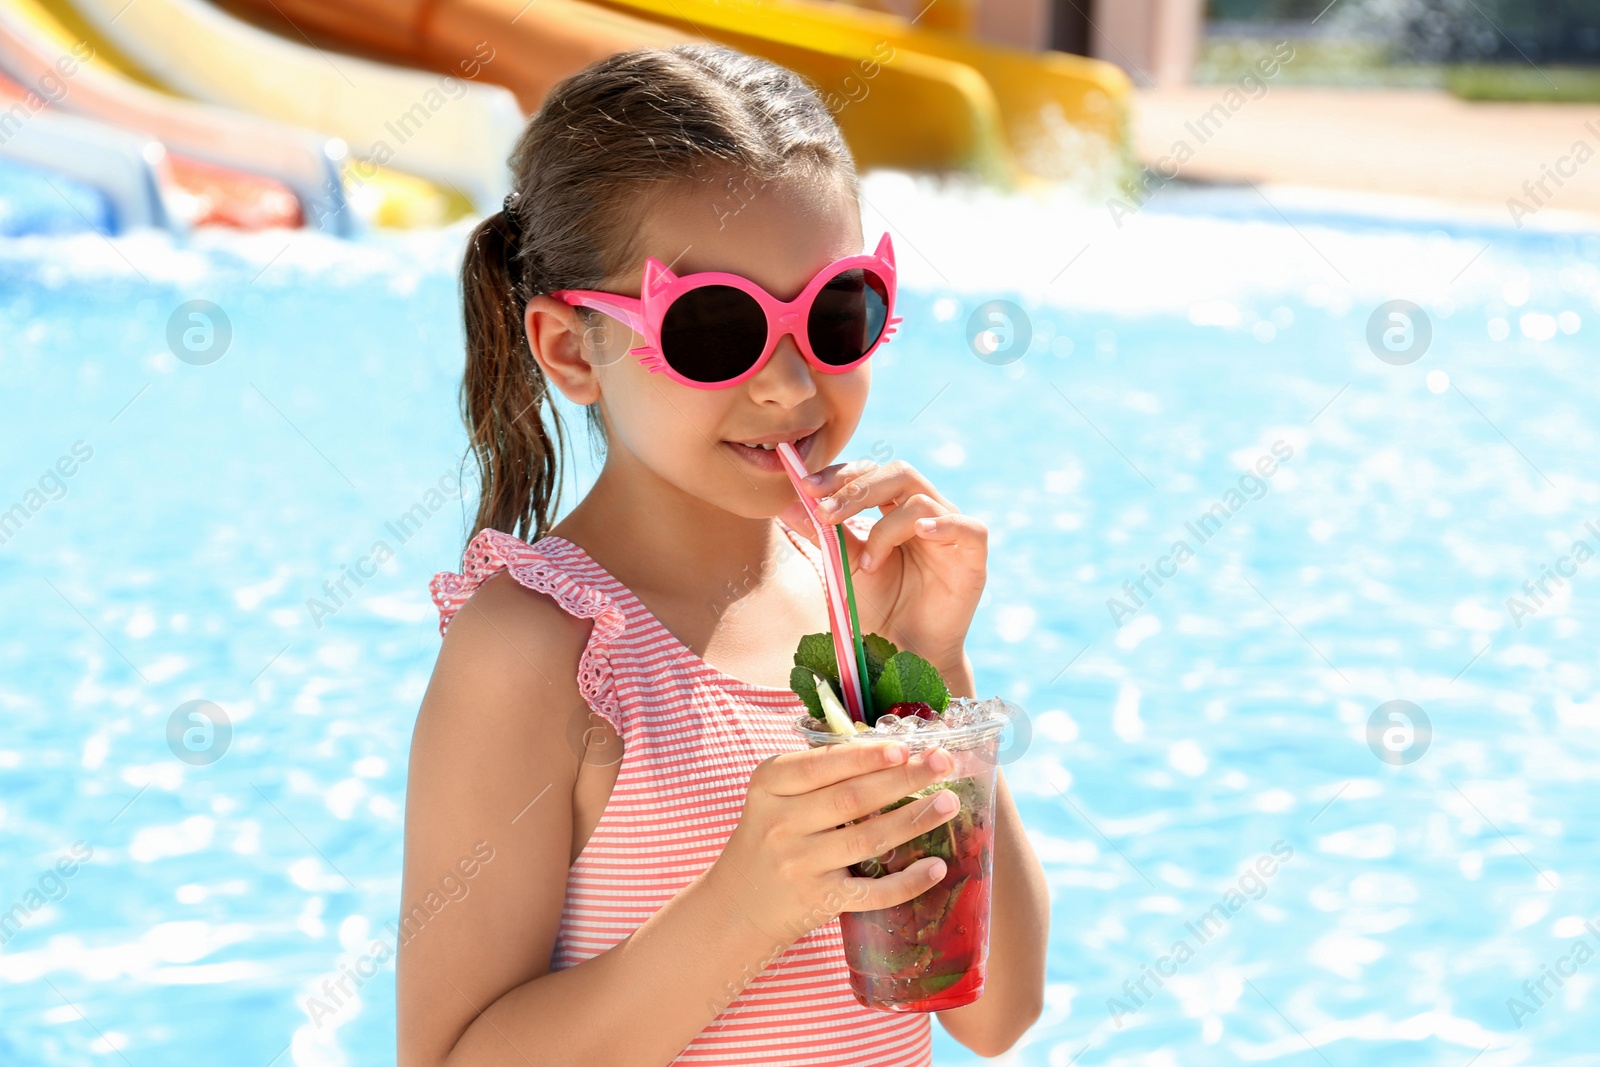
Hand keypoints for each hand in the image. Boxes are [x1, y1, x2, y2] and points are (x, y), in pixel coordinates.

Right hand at [715, 739, 960, 940]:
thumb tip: (891, 750)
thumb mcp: (776, 795)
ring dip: (913, 820)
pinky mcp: (818, 902)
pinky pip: (870, 891)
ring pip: (866, 839)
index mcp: (770, 785)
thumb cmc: (770, 835)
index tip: (902, 747)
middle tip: (942, 763)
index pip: (822, 765)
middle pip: (851, 798)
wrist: (738, 903)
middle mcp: (780, 823)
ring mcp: (799, 865)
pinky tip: (935, 867)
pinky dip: (906, 882)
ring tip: (948, 802)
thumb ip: (820, 772)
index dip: (865, 756)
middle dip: (902, 778)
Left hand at [778, 458, 985, 671]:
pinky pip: (968, 527)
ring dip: (885, 530)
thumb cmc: (878, 607)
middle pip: (899, 473)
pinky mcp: (973, 556)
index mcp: (895, 507)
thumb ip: (823, 534)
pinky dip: (944, 525)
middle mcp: (926, 512)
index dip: (841, 475)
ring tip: (867, 566)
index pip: (871, 473)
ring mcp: (952, 531)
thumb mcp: (845, 566)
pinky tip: (921, 534)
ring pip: (921, 502)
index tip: (806, 489)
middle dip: (857, 489)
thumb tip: (785, 505)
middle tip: (825, 513)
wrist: (904, 653)